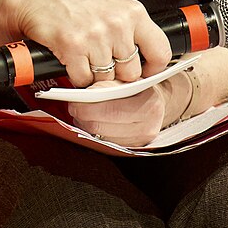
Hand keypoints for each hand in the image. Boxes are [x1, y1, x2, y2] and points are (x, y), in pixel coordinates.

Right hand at [0, 0, 172, 87]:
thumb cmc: (69, 2)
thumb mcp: (110, 8)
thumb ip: (129, 32)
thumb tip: (144, 64)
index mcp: (132, 12)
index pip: (160, 51)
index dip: (151, 67)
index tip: (141, 70)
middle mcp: (116, 23)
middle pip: (131, 72)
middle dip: (116, 73)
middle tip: (100, 61)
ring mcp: (95, 35)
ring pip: (106, 78)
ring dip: (93, 74)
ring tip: (82, 56)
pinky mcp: (72, 46)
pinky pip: (84, 78)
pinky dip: (76, 75)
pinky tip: (70, 59)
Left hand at [67, 76, 185, 147]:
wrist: (154, 103)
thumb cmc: (137, 88)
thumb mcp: (127, 79)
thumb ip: (108, 85)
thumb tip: (87, 93)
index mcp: (149, 104)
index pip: (111, 110)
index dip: (88, 106)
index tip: (76, 99)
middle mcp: (148, 126)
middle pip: (101, 126)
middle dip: (82, 115)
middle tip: (73, 105)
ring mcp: (140, 140)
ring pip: (99, 136)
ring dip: (85, 124)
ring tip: (82, 112)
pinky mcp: (132, 148)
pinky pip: (104, 142)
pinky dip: (93, 131)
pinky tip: (93, 121)